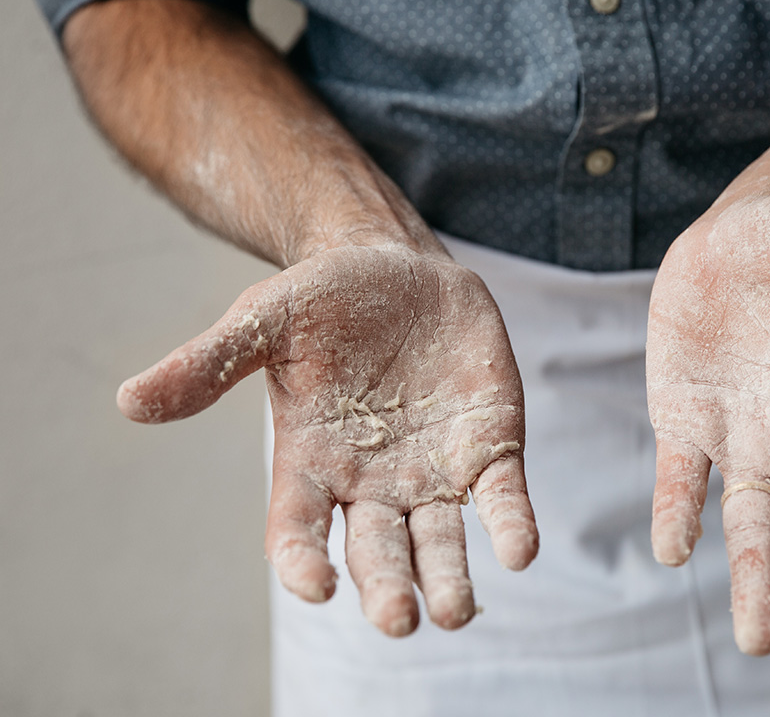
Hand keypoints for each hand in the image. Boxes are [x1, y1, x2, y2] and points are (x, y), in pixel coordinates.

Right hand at [117, 244, 537, 635]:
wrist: (398, 269)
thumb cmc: (321, 301)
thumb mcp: (262, 320)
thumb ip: (208, 363)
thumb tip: (128, 401)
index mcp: (310, 463)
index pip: (299, 528)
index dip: (302, 561)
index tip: (313, 586)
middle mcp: (371, 482)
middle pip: (377, 549)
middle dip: (388, 586)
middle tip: (398, 622)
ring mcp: (433, 470)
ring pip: (441, 539)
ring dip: (450, 577)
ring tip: (457, 612)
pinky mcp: (487, 447)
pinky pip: (500, 496)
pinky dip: (510, 524)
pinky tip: (518, 549)